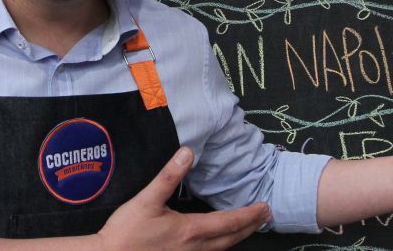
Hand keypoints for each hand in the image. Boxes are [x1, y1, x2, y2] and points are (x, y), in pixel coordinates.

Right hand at [95, 147, 270, 250]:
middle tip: (265, 216)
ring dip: (238, 237)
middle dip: (250, 227)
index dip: (249, 215)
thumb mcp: (146, 199)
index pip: (228, 222)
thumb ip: (168, 176)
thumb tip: (187, 152)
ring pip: (221, 249)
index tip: (265, 207)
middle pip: (231, 239)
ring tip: (248, 227)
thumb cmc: (126, 231)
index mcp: (190, 230)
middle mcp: (194, 248)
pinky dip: (221, 246)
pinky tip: (217, 242)